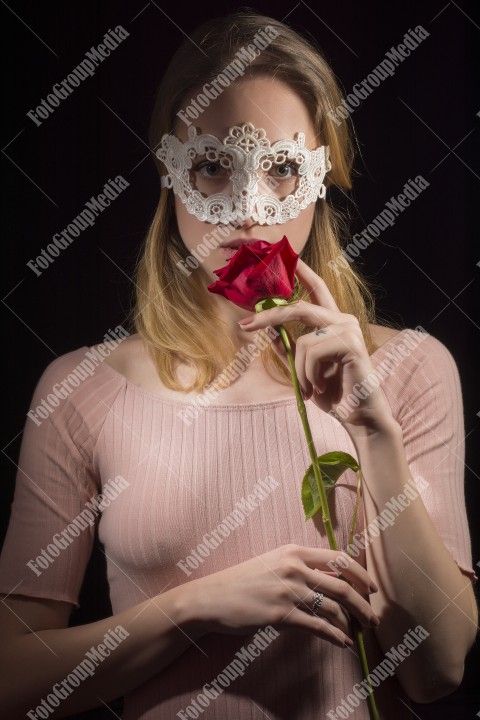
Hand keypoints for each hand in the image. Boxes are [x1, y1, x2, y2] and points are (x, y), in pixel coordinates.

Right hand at [190, 544, 378, 646]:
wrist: (213, 598)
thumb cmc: (243, 581)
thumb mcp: (273, 563)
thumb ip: (300, 567)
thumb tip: (331, 580)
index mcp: (294, 551)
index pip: (338, 558)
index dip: (360, 574)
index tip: (372, 588)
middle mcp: (294, 568)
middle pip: (342, 585)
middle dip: (364, 605)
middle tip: (374, 618)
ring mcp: (288, 591)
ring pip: (333, 608)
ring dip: (351, 623)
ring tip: (358, 632)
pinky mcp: (281, 615)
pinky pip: (318, 627)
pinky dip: (335, 636)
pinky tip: (342, 643)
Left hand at [238, 258, 393, 434]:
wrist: (358, 416)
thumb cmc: (332, 392)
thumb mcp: (301, 369)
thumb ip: (287, 348)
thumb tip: (266, 329)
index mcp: (332, 322)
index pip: (316, 287)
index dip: (301, 269)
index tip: (284, 253)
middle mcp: (342, 320)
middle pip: (299, 307)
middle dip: (269, 316)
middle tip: (243, 326)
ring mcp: (349, 329)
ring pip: (302, 341)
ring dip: (297, 371)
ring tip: (307, 389)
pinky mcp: (351, 344)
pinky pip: (311, 353)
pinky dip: (307, 375)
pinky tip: (318, 388)